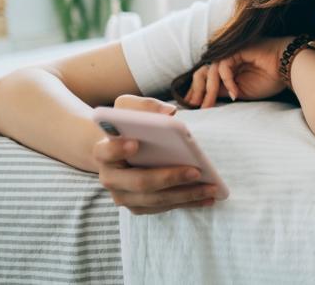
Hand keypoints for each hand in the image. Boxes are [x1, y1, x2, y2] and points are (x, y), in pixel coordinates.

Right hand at [93, 95, 216, 214]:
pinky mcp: (138, 206)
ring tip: (211, 188)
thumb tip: (169, 112)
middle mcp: (110, 178)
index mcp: (103, 152)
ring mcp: (123, 196)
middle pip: (140, 182)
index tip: (136, 143)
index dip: (118, 149)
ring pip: (155, 200)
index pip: (106, 152)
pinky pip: (164, 208)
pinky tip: (207, 196)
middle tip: (196, 171)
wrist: (120, 150)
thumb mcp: (130, 108)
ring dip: (185, 195)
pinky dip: (187, 203)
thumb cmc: (128, 127)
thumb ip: (145, 106)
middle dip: (169, 178)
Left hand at [183, 36, 290, 108]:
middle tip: (194, 106)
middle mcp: (226, 60)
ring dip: (208, 90)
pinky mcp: (237, 50)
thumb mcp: (243, 91)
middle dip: (196, 90)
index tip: (193, 106)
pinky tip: (234, 94)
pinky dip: (226, 81)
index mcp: (227, 69)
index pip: (205, 78)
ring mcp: (231, 54)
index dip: (197, 91)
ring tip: (209, 105)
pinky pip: (223, 66)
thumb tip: (206, 97)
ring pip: (209, 71)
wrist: (290, 68)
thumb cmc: (271, 80)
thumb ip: (225, 90)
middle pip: (201, 72)